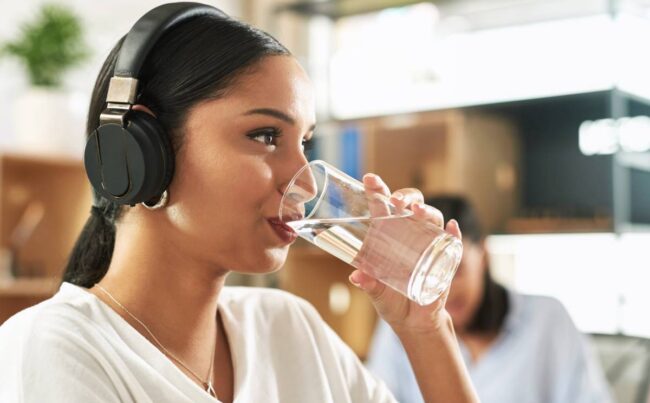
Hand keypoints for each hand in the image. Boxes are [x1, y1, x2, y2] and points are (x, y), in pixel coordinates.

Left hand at [348, 173, 461, 333]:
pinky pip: (454, 242)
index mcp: (388, 235)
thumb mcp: (377, 294)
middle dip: (407, 197)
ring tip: (418, 212)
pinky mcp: (446, 260)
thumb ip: (369, 284)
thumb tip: (356, 276)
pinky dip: (455, 234)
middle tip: (397, 202)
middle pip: (412, 205)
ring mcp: (430, 245)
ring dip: (427, 211)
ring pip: (433, 219)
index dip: (378, 190)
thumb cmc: (391, 301)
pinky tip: (452, 228)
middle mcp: (410, 234)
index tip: (369, 179)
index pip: (384, 206)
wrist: (413, 322)